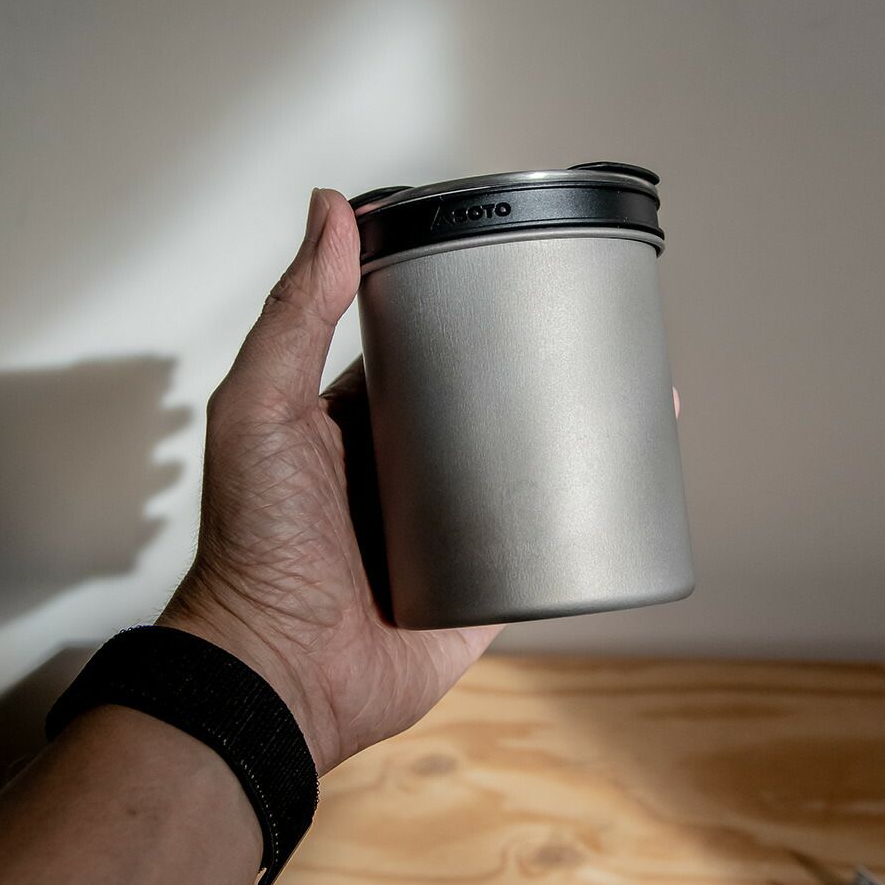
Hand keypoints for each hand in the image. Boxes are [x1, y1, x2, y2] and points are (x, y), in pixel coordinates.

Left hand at [159, 188, 679, 774]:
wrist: (280, 675)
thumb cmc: (254, 546)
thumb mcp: (261, 409)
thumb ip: (294, 314)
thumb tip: (329, 209)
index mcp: (362, 424)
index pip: (424, 353)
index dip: (463, 312)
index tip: (510, 273)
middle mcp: (409, 470)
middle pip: (484, 405)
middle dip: (534, 370)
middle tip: (592, 331)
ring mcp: (452, 528)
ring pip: (526, 468)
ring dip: (573, 435)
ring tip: (630, 394)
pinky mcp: (488, 583)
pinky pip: (548, 543)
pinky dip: (586, 514)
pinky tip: (629, 481)